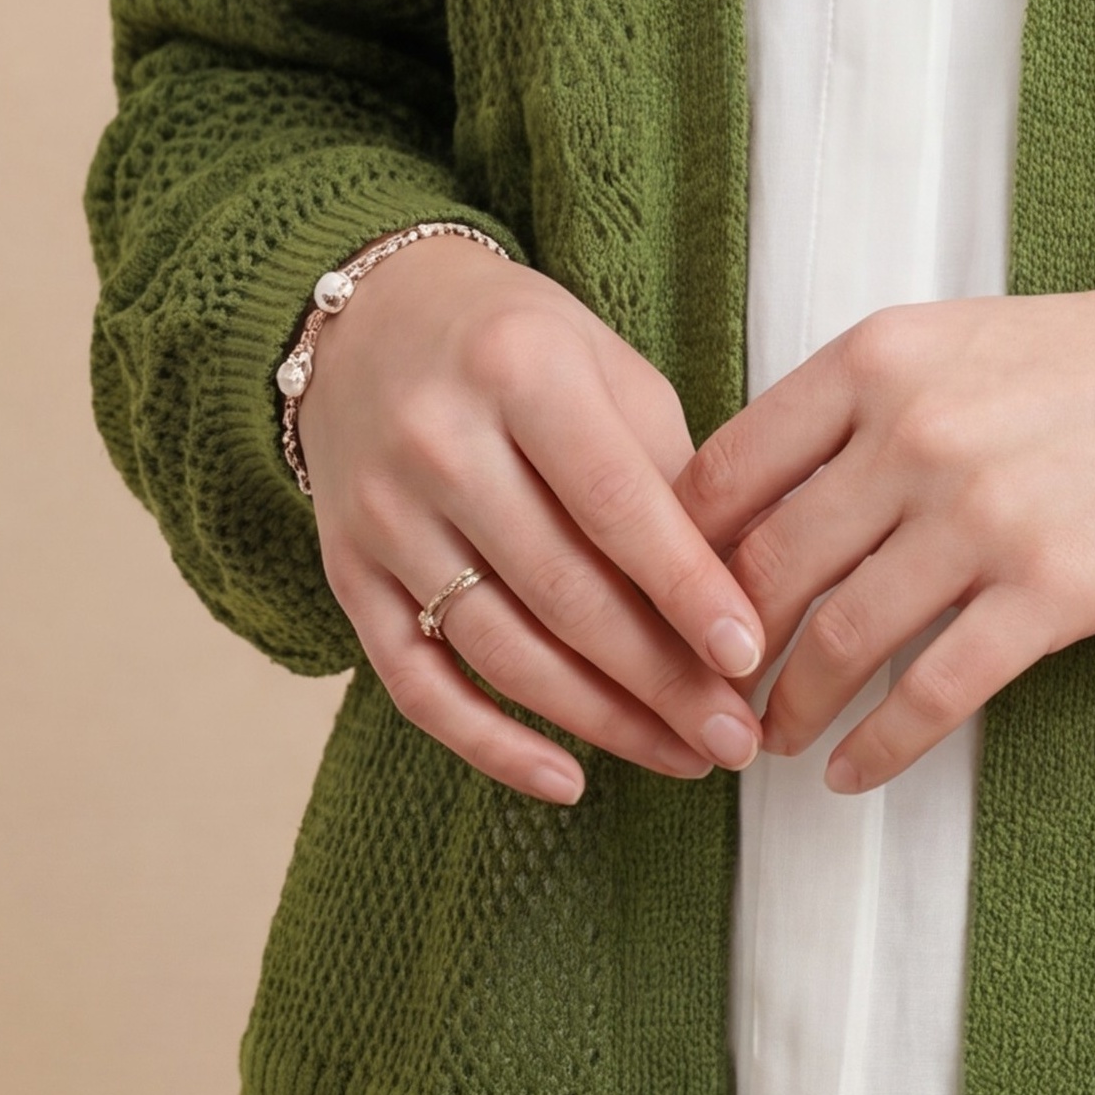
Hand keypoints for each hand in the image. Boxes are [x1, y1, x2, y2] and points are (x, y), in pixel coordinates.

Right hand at [294, 237, 768, 804]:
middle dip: (660, 680)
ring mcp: (382, 514)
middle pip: (563, 591)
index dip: (687, 589)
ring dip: (600, 721)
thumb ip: (668, 470)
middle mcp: (438, 441)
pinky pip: (415, 681)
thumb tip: (742, 594)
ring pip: (499, 648)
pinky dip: (488, 743)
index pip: (617, 504)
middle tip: (734, 738)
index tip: (750, 659)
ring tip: (682, 758)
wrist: (367, 317)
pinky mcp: (345, 570)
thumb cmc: (518, 344)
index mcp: (520, 370)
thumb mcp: (607, 368)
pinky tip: (565, 778)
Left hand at [672, 266, 1094, 793]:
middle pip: (764, 569)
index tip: (665, 607)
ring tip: (770, 741)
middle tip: (702, 696)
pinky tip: (850, 774)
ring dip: (787, 709)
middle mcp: (914, 435)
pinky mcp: (1051, 592)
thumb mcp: (954, 344)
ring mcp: (981, 517)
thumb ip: (856, 407)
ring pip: (836, 641)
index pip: (727, 471)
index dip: (676, 555)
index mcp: (877, 361)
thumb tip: (753, 502)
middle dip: (717, 651)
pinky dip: (877, 747)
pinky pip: (933, 693)